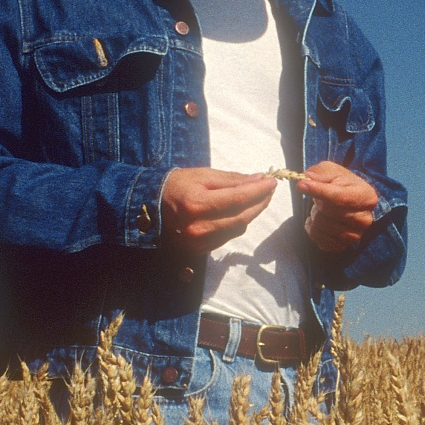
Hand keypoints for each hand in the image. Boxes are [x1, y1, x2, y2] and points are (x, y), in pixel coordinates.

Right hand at [159, 168, 276, 254]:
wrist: (152, 205)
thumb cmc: (178, 185)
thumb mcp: (203, 175)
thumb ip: (233, 180)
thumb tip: (259, 179)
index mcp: (196, 204)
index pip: (238, 199)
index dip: (258, 191)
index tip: (272, 182)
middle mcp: (198, 227)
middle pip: (241, 218)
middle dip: (260, 203)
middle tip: (269, 190)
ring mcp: (198, 242)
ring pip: (238, 229)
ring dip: (251, 214)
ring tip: (258, 198)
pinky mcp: (200, 249)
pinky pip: (228, 236)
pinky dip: (238, 223)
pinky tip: (241, 211)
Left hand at [297, 161, 378, 253]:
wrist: (348, 201)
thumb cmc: (341, 184)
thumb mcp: (332, 171)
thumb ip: (320, 173)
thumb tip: (307, 179)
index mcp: (367, 197)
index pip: (340, 198)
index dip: (319, 191)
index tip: (302, 185)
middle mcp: (365, 219)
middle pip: (328, 212)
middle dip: (317, 202)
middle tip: (320, 198)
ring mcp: (355, 235)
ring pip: (321, 226)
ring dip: (314, 215)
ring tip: (321, 209)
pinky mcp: (342, 246)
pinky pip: (318, 239)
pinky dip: (313, 229)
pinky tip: (320, 221)